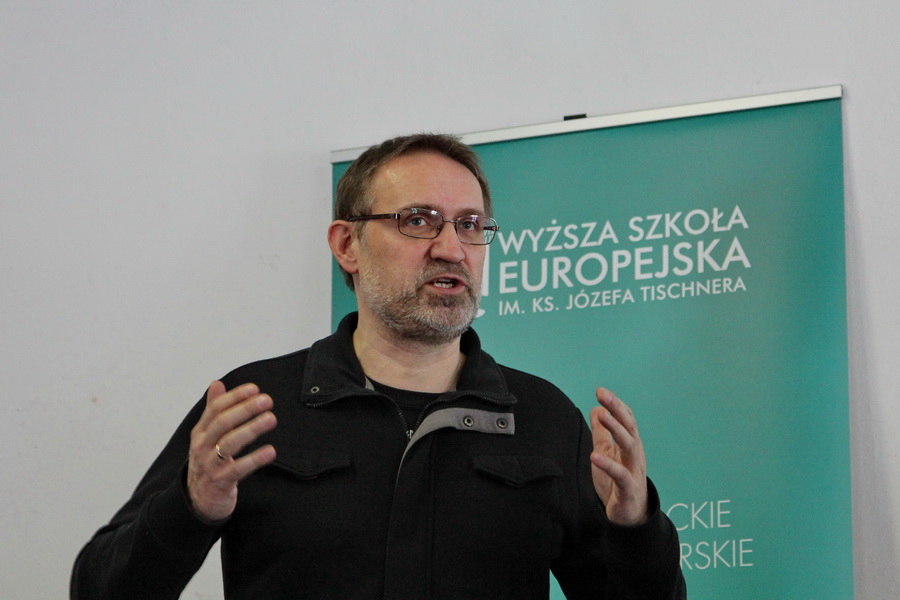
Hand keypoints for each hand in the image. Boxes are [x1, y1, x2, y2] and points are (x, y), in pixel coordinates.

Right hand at [187, 381, 276, 520]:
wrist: (198, 499)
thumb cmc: (208, 462)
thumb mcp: (207, 436)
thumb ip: (213, 410)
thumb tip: (216, 383)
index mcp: (200, 432)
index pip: (215, 409)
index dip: (234, 397)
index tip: (254, 388)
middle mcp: (202, 446)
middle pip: (222, 423)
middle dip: (245, 409)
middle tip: (266, 400)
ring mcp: (210, 465)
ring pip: (229, 444)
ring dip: (251, 429)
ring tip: (271, 419)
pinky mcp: (220, 482)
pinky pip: (237, 469)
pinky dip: (254, 459)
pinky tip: (270, 451)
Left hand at [589, 388, 648, 525]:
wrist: (629, 515)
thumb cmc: (617, 482)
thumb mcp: (607, 453)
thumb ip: (602, 434)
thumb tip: (597, 409)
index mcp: (630, 445)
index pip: (627, 419)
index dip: (615, 405)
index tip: (601, 390)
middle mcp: (635, 454)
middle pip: (629, 427)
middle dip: (617, 409)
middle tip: (603, 394)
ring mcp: (633, 470)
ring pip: (629, 445)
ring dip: (616, 429)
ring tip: (603, 416)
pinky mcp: (628, 489)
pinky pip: (620, 475)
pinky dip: (608, 465)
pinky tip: (594, 457)